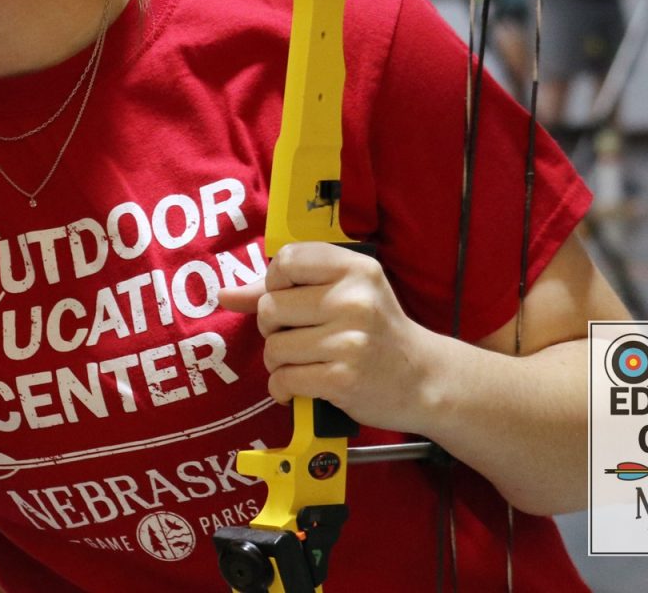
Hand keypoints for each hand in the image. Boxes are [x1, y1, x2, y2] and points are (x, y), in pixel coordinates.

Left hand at [217, 242, 443, 432]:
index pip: (287, 260)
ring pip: (273, 348)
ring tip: (304, 363)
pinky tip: (301, 387)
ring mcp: (350, 341)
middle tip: (297, 337)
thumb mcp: (342, 295)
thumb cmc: (374, 331)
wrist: (423, 378)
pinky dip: (283, 388)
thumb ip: (281, 289)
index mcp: (355, 270)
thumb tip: (223, 295)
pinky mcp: (343, 379)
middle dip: (273, 329)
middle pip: (270, 308)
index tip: (290, 298)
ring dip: (279, 362)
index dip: (275, 283)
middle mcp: (354, 301)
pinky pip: (284, 380)